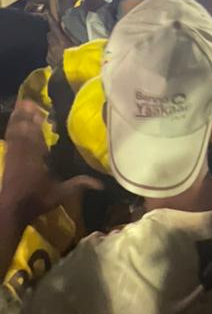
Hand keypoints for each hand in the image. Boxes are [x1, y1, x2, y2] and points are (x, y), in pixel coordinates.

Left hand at [0, 102, 101, 224]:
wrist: (11, 211)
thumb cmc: (36, 201)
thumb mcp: (59, 194)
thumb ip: (77, 185)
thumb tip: (101, 183)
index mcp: (37, 160)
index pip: (38, 138)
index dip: (38, 124)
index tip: (42, 111)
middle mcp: (24, 155)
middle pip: (25, 131)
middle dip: (27, 116)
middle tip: (30, 101)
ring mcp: (14, 157)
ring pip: (15, 134)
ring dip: (17, 119)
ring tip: (20, 105)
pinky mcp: (7, 161)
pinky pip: (9, 141)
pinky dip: (10, 131)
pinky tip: (12, 124)